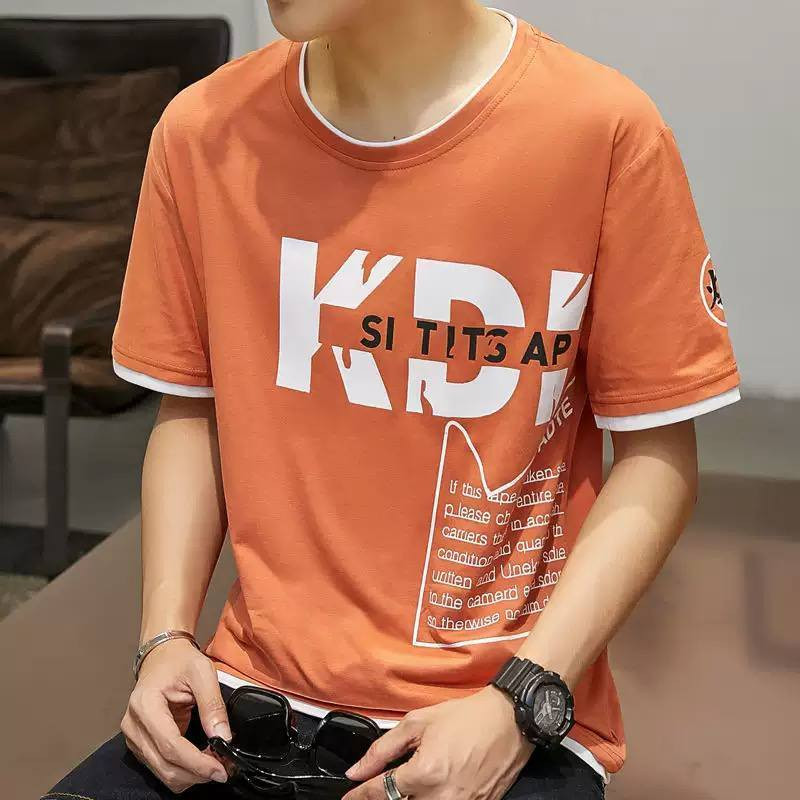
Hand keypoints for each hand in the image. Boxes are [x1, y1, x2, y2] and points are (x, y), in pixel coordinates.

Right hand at [121, 638, 230, 792]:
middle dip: (195, 774)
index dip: (196, 763)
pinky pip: (160, 766)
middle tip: (223, 771)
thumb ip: (212, 705)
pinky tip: (199, 762)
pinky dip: (181, 770)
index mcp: (145, 705)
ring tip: (214, 766)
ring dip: (189, 776)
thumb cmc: (180, 660)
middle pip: (164, 765)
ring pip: (161, 772)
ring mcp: (133, 737)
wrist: (162, 655)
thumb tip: (223, 737)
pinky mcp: (140, 743)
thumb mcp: (202, 672)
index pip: (170, 746)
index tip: (220, 769)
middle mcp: (133, 725)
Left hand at [343, 686, 533, 799]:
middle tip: (383, 786)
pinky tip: (430, 789)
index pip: (381, 792)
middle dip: (386, 798)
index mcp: (424, 773)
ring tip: (408, 786)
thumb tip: (357, 770)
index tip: (348, 798)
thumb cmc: (465, 717)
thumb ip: (383, 748)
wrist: (508, 721)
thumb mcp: (418, 722)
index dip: (359, 796)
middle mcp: (442, 797)